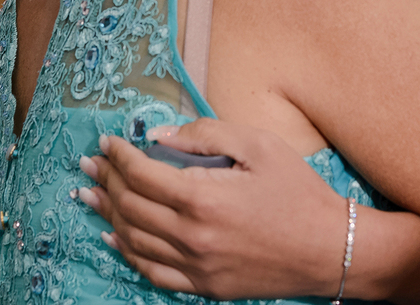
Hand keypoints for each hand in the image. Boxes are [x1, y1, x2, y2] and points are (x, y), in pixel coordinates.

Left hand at [80, 119, 345, 300]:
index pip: (141, 173)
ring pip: (134, 239)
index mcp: (203, 197)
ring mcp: (197, 266)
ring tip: (90, 195)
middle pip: (131, 206)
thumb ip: (205, 134)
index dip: (118, 155)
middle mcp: (192, 236)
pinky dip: (128, 253)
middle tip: (88, 164)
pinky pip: (153, 272)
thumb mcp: (259, 145)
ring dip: (107, 214)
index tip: (108, 142)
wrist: (331, 250)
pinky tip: (113, 237)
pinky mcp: (205, 286)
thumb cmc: (298, 192)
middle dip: (105, 180)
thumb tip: (160, 135)